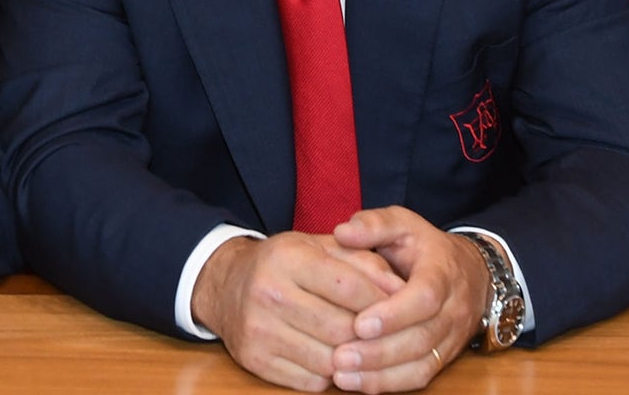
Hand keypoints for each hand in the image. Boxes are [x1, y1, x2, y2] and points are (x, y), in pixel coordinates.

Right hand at [191, 232, 406, 391]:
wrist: (225, 285)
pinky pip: (309, 380)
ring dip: (351, 359)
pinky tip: (330, 357)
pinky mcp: (254, 358)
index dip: (382, 303)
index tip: (400, 309)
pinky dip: (328, 375)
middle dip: (369, 336)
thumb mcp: (320, 248)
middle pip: (342, 328)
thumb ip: (364, 262)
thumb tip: (402, 289)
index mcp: (288, 257)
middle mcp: (269, 291)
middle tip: (384, 335)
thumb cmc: (284, 264)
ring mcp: (259, 329)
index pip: (350, 287)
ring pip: (328, 359)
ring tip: (359, 347)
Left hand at [327, 208, 490, 390]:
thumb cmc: (426, 247)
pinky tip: (357, 384)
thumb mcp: (403, 223)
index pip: (425, 298)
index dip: (395, 314)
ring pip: (422, 363)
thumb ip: (374, 224)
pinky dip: (390, 384)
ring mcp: (451, 337)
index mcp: (442, 273)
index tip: (359, 324)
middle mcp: (453, 310)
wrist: (472, 273)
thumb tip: (342, 232)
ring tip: (342, 376)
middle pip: (421, 338)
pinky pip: (421, 377)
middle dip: (380, 352)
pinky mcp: (444, 356)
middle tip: (340, 357)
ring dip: (381, 374)